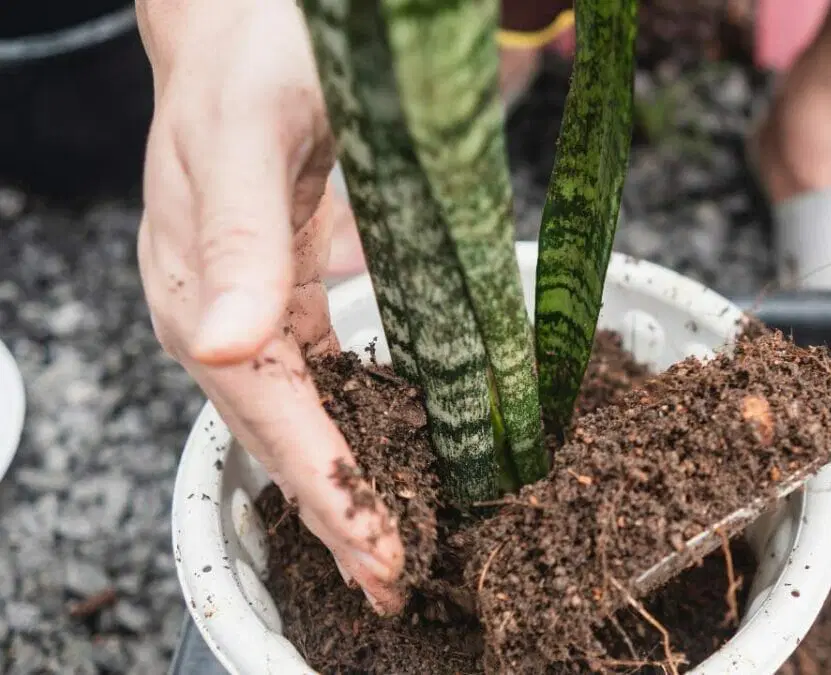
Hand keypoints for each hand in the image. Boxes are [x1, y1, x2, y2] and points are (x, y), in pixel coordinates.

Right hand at [135, 0, 406, 611]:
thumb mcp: (243, 137)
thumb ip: (238, 238)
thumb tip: (226, 346)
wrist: (251, 21)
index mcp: (198, 291)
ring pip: (302, 415)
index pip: (269, 414)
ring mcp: (249, 305)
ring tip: (393, 547)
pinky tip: (386, 458)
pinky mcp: (284, 289)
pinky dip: (351, 426)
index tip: (379, 548)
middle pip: (281, 433)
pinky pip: (317, 376)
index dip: (327, 486)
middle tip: (393, 581)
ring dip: (347, 483)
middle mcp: (218, 313)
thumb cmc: (249, 64)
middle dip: (339, 511)